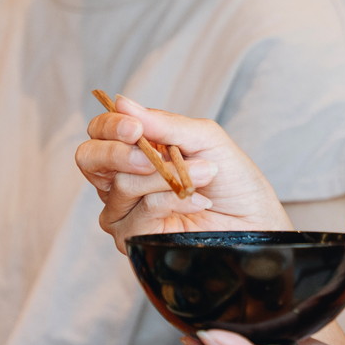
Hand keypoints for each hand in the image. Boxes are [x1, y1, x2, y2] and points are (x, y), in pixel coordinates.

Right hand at [74, 94, 289, 250]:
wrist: (257, 225)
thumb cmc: (234, 181)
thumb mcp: (205, 140)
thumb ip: (163, 124)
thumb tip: (122, 103)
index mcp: (135, 152)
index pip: (99, 133)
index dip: (109, 126)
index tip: (135, 127)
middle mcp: (122, 181)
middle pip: (88, 160)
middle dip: (116, 151)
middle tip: (148, 152)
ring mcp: (126, 214)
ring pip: (121, 186)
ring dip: (165, 176)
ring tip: (204, 174)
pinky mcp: (137, 242)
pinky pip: (141, 213)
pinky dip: (172, 201)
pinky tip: (198, 200)